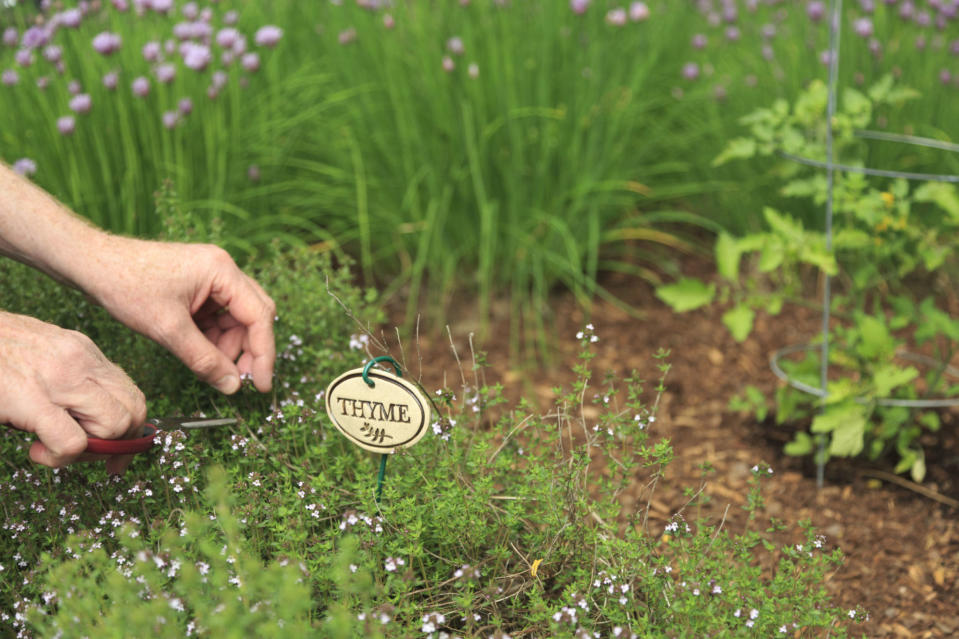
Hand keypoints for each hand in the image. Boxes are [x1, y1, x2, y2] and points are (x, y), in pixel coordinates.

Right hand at [0, 311, 145, 472]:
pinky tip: (36, 451)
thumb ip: (71, 380)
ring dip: (89, 450)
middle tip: (85, 456)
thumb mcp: (41, 355)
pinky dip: (60, 458)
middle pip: (133, 411)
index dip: (132, 431)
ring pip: (114, 426)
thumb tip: (91, 417)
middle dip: (118, 444)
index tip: (116, 454)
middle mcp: (80, 361)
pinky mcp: (30, 398)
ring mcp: (59, 377)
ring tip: (54, 449)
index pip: (132, 394)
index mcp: (84, 352)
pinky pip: (72, 442)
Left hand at [83, 238, 275, 393]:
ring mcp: (210, 277)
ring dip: (229, 347)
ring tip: (212, 369)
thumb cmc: (125, 286)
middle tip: (239, 381)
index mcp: (222, 271)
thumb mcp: (168, 329)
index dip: (263, 354)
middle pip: (254, 316)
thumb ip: (204, 360)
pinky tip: (201, 355)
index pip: (259, 316)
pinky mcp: (197, 287)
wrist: (90, 264)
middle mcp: (223, 270)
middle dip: (249, 350)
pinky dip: (214, 339)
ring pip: (236, 319)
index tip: (261, 385)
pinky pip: (218, 317)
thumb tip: (232, 386)